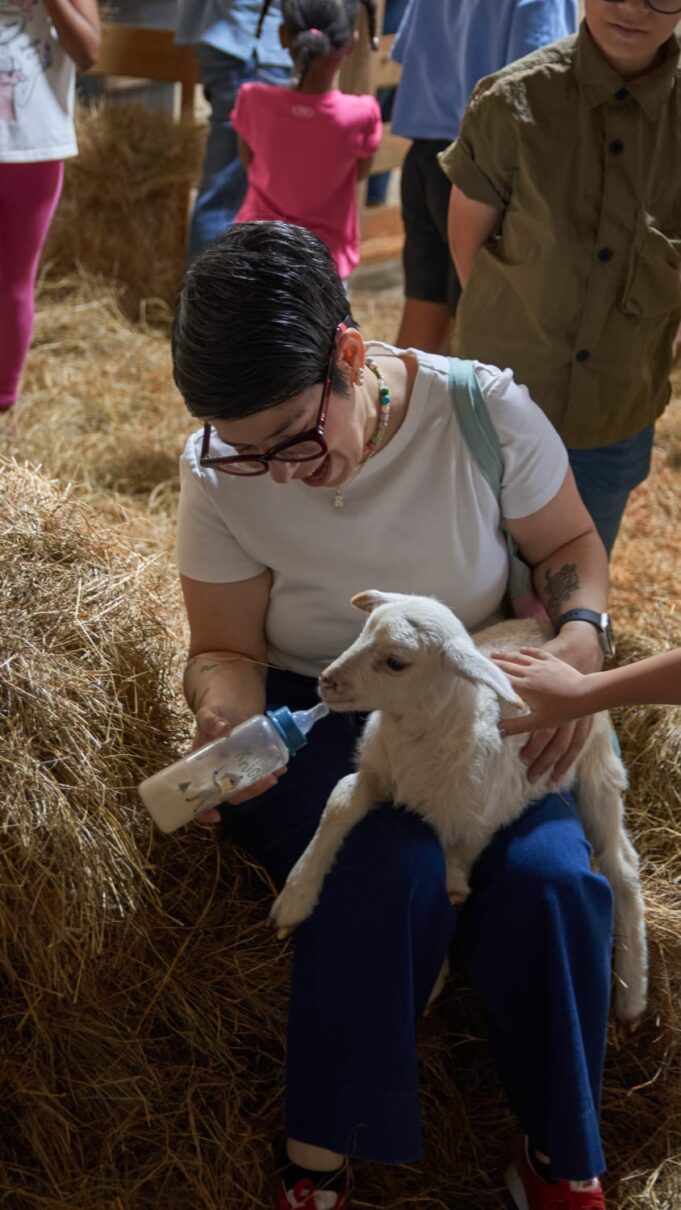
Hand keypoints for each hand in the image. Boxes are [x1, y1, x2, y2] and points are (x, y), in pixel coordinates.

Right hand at [191, 706, 286, 822]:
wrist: (228, 705)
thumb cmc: (213, 712)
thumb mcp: (207, 714)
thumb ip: (210, 721)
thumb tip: (223, 728)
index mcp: (199, 766)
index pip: (196, 794)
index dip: (203, 810)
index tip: (216, 816)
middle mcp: (216, 772)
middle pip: (228, 793)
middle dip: (248, 792)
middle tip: (266, 781)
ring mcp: (233, 769)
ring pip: (245, 786)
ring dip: (261, 784)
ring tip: (276, 774)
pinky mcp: (247, 763)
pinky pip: (256, 773)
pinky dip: (269, 772)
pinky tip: (281, 766)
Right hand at [491, 648, 591, 731]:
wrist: (585, 694)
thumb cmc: (562, 711)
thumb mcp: (538, 722)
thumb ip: (516, 726)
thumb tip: (497, 730)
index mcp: (524, 687)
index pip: (501, 678)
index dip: (489, 674)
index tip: (478, 671)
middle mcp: (529, 672)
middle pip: (507, 666)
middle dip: (494, 663)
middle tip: (482, 660)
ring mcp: (541, 665)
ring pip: (519, 657)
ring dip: (506, 655)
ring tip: (495, 653)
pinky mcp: (552, 661)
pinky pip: (536, 653)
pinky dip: (527, 651)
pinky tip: (522, 649)